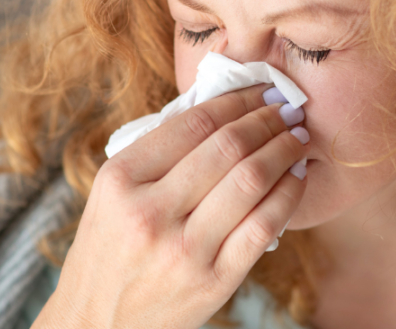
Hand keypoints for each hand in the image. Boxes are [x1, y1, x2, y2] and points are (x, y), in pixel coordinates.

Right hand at [33, 84, 309, 328]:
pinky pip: (264, 226)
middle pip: (228, 147)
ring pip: (251, 181)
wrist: (98, 324)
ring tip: (297, 136)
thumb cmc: (110, 251)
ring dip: (284, 150)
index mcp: (121, 180)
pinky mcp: (214, 281)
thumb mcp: (113, 195)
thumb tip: (224, 109)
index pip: (194, 123)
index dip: (237, 100)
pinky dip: (288, 194)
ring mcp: (184, 250)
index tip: (261, 90)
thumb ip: (159, 154)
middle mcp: (150, 213)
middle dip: (268, 120)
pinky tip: (297, 177)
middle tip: (288, 108)